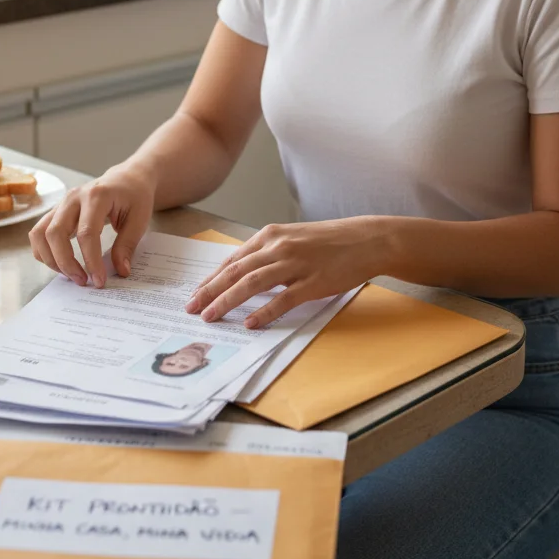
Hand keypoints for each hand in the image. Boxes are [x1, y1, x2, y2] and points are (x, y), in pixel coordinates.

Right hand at [29, 163, 154, 287]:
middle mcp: (73, 197)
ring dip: (51, 260)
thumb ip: (127, 245)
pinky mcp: (55, 211)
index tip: (99, 280)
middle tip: (83, 281)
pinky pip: (38, 233)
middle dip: (65, 263)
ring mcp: (61, 203)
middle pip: (55, 233)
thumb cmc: (134, 196)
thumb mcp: (140, 219)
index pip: (87, 233)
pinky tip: (61, 264)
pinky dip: (44, 252)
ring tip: (71, 275)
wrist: (126, 179)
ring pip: (40, 234)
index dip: (91, 260)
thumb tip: (120, 271)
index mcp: (97, 196)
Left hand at [185, 217, 393, 328]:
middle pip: (236, 271)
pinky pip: (283, 299)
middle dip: (210, 291)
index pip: (233, 259)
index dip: (212, 278)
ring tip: (211, 316)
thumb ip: (268, 253)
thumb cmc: (330, 241)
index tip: (196, 293)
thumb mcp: (294, 238)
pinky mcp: (313, 282)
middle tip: (192, 308)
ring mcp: (296, 264)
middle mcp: (279, 246)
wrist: (367, 240)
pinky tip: (250, 323)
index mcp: (271, 235)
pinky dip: (264, 311)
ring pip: (252, 283)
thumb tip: (243, 274)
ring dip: (228, 301)